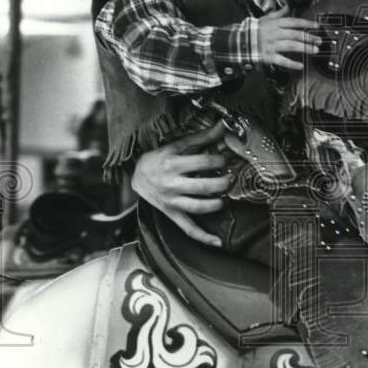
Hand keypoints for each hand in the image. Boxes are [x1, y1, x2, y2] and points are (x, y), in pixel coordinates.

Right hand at [131, 121, 238, 246]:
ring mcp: (172, 201)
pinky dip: (203, 237)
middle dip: (222, 182)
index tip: (227, 158)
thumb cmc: (159, 158)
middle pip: (203, 186)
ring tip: (226, 197)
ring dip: (216, 204)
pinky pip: (188, 228)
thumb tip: (221, 126)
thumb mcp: (177, 145)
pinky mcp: (172, 213)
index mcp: (172, 164)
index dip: (219, 159)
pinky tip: (218, 241)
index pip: (202, 162)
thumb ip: (201, 137)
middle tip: (231, 177)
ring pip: (198, 207)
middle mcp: (172, 184)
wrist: (136, 175)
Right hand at [258, 4, 321, 70]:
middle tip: (319, 41)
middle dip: (309, 38)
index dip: (307, 24)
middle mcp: (275, 33)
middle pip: (295, 34)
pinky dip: (292, 64)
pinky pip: (282, 60)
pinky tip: (301, 66)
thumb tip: (288, 6)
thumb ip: (279, 13)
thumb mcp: (266, 19)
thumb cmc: (255, 30)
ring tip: (315, 51)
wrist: (241, 42)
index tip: (317, 27)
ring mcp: (272, 45)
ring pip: (291, 46)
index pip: (294, 22)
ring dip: (304, 48)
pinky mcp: (268, 56)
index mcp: (275, 23)